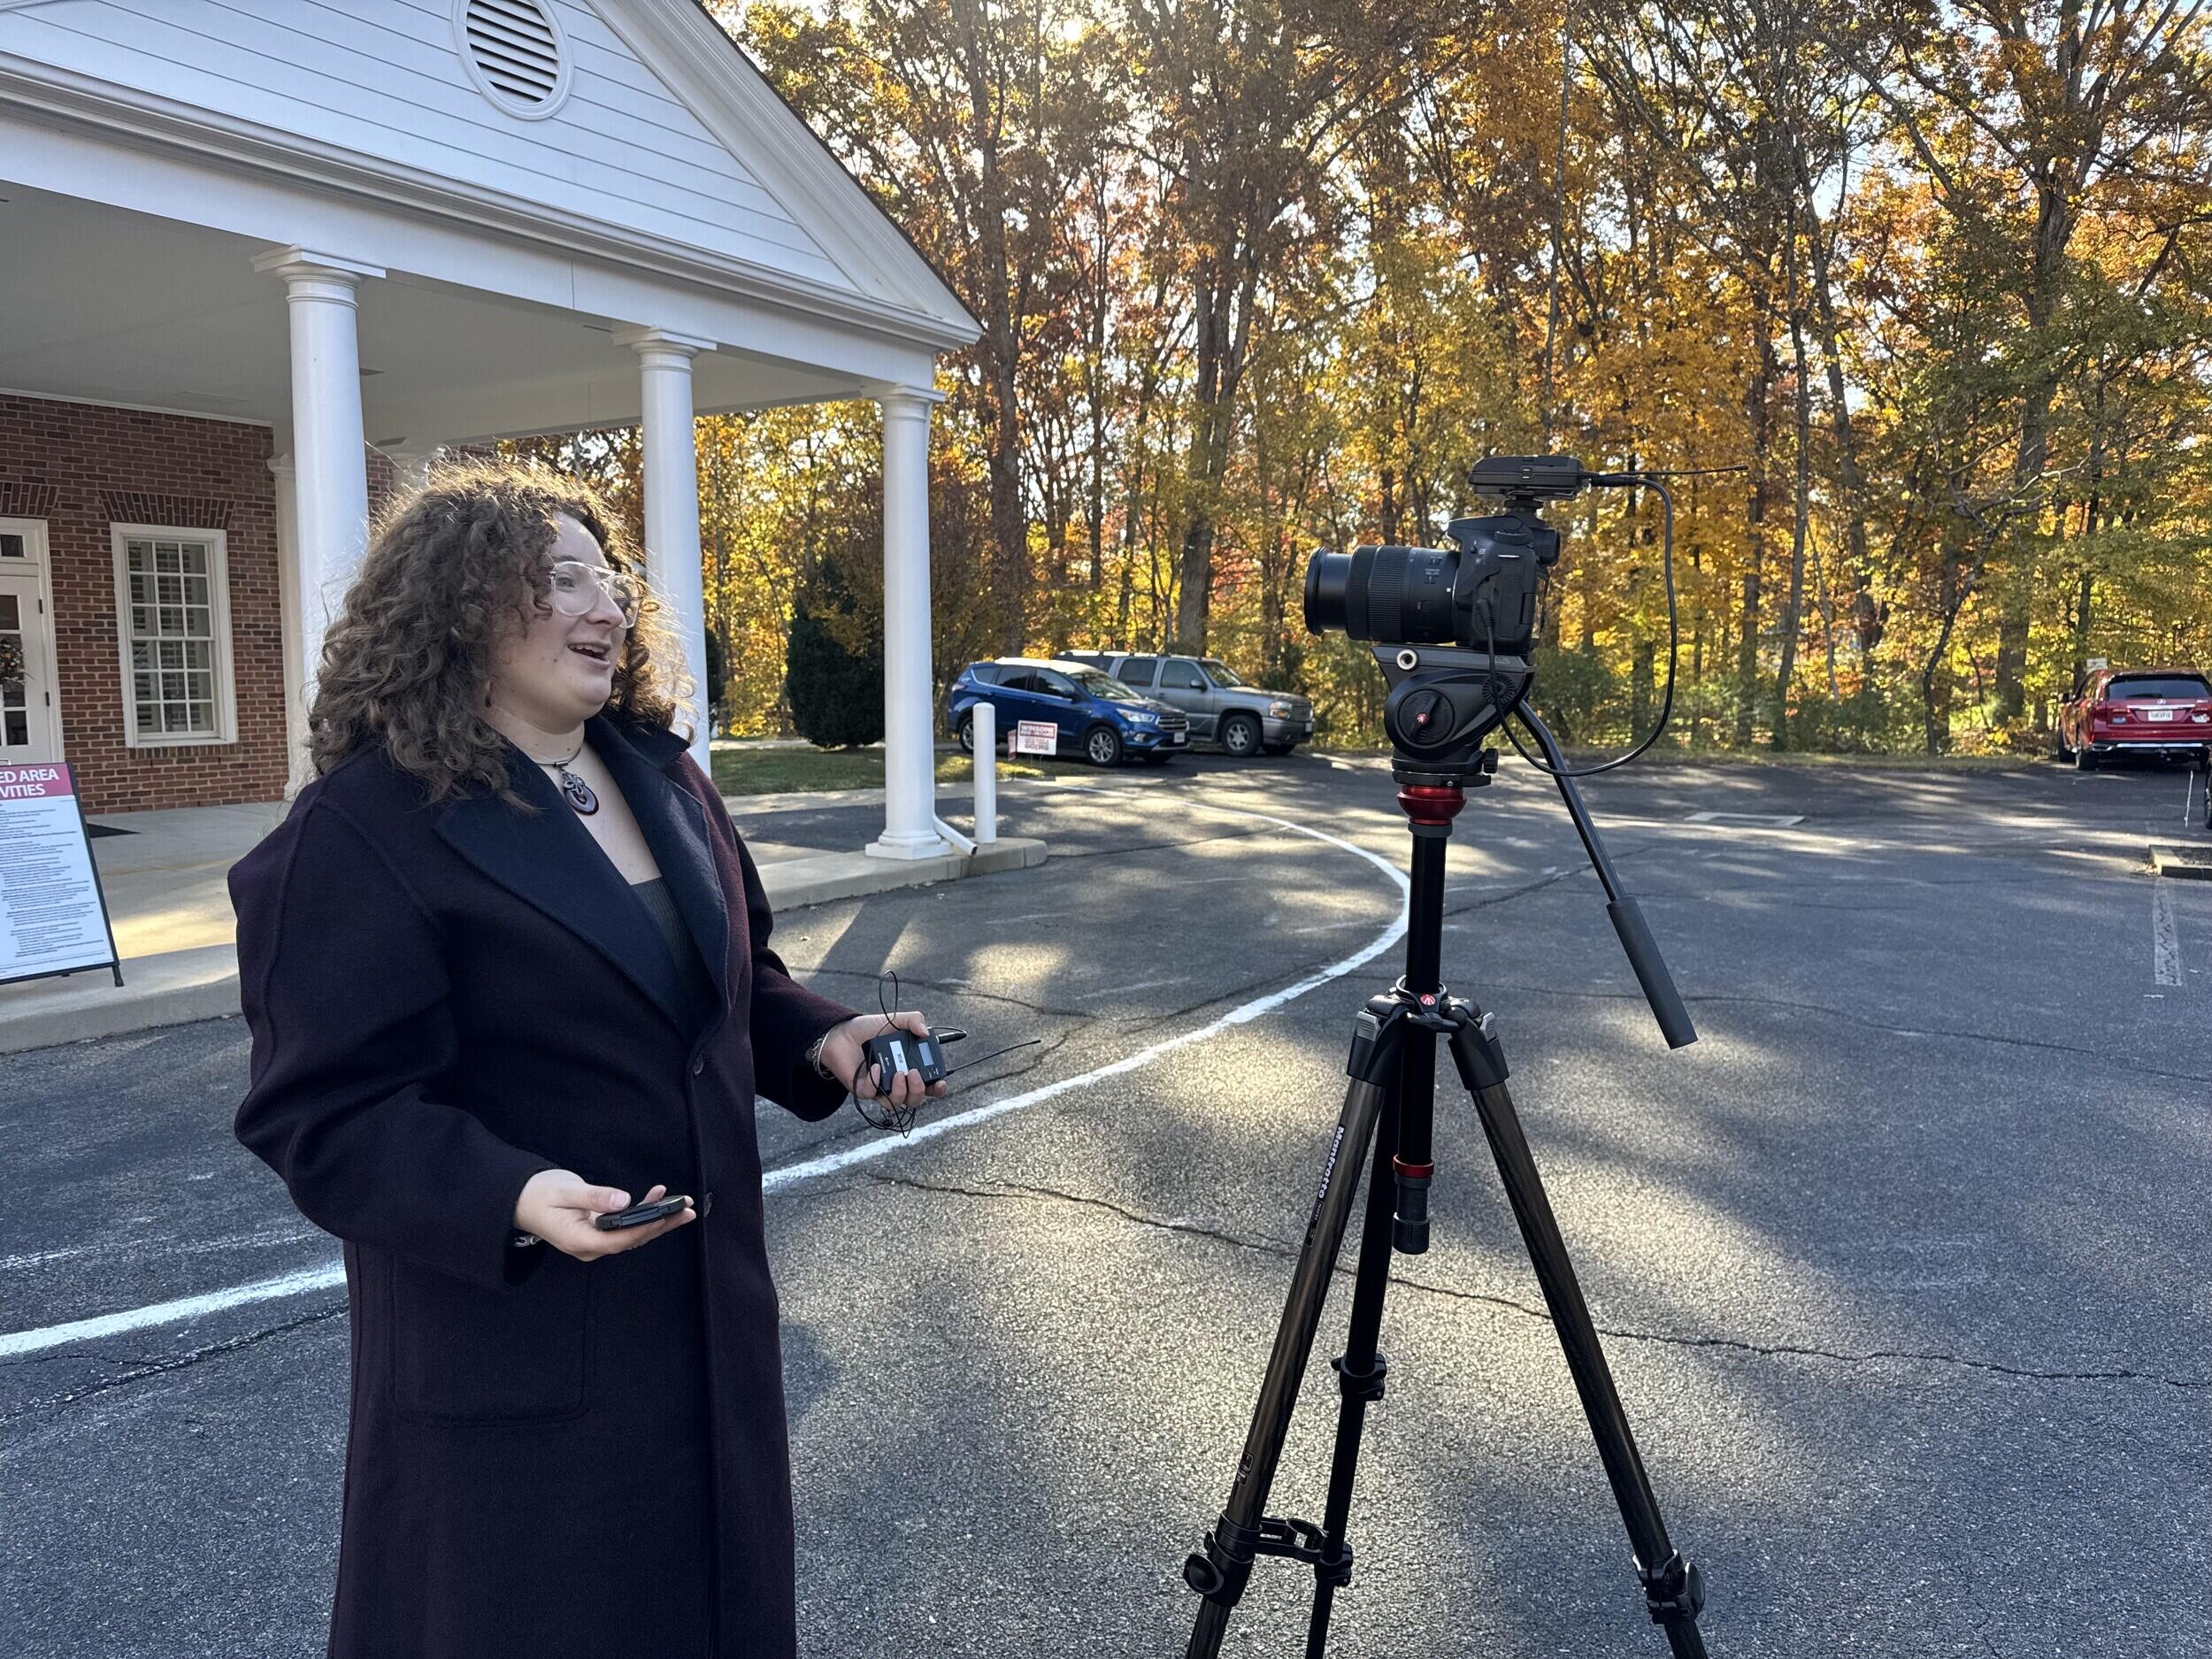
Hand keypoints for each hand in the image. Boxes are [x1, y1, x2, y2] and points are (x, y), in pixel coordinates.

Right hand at [513, 1172, 693, 1260]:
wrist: (522, 1200)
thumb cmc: (539, 1195)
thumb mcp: (564, 1191)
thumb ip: (593, 1197)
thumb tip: (622, 1200)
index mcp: (578, 1240)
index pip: (618, 1240)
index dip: (644, 1228)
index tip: (665, 1216)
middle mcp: (589, 1246)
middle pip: (631, 1240)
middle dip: (661, 1224)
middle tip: (687, 1211)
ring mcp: (595, 1240)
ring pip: (632, 1234)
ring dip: (657, 1219)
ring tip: (682, 1204)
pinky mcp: (599, 1231)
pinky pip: (625, 1227)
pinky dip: (643, 1213)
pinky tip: (657, 1197)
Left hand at [819, 1011, 950, 1109]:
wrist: (843, 1032)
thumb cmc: (870, 1029)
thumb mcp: (895, 1020)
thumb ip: (913, 1020)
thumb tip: (925, 1032)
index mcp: (910, 1067)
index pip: (929, 1086)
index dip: (937, 1089)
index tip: (939, 1083)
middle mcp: (897, 1081)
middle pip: (914, 1100)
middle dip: (918, 1091)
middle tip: (913, 1074)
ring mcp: (880, 1087)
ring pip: (896, 1103)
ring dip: (900, 1092)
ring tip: (897, 1073)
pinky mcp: (863, 1089)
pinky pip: (872, 1094)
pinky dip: (876, 1082)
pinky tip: (875, 1068)